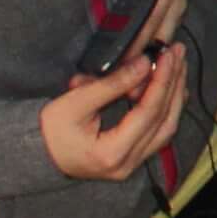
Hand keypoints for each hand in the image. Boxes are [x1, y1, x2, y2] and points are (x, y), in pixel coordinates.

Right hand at [42, 37, 189, 181]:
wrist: (38, 154)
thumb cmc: (50, 130)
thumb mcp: (74, 103)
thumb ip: (111, 84)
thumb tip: (144, 63)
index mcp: (112, 153)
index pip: (148, 113)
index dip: (161, 81)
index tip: (168, 55)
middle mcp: (128, 163)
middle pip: (165, 120)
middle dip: (174, 84)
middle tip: (178, 54)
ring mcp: (133, 164)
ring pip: (167, 127)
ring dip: (174, 94)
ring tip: (178, 65)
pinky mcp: (134, 158)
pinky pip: (160, 131)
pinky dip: (167, 107)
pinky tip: (171, 85)